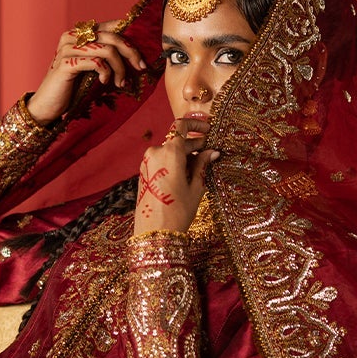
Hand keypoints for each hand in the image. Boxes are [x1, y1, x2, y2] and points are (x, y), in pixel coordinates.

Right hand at [26, 21, 144, 123]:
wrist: (47, 105)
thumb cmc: (71, 88)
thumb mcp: (91, 68)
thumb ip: (105, 56)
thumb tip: (134, 54)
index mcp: (79, 33)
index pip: (111, 26)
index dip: (130, 36)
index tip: (141, 56)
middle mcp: (72, 36)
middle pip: (112, 36)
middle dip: (131, 52)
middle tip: (141, 68)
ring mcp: (67, 49)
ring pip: (107, 50)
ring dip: (120, 67)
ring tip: (122, 82)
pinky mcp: (66, 63)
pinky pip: (96, 62)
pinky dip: (106, 72)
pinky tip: (105, 81)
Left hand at [133, 119, 219, 235]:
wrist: (154, 232)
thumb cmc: (177, 211)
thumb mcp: (196, 187)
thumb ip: (203, 165)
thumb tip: (213, 151)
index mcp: (170, 152)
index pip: (182, 126)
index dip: (196, 124)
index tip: (208, 129)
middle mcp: (155, 153)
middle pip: (177, 140)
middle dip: (194, 144)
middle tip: (210, 153)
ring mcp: (147, 163)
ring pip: (169, 151)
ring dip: (184, 155)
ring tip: (199, 168)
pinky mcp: (144, 172)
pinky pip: (161, 161)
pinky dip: (174, 163)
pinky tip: (185, 175)